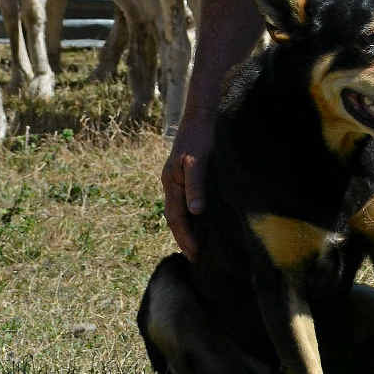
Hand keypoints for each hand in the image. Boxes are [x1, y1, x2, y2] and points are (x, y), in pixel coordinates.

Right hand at [161, 110, 214, 259]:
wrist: (200, 115)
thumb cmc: (200, 137)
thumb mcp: (197, 161)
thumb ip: (195, 185)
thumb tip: (195, 212)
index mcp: (171, 183)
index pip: (176, 218)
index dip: (185, 237)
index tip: (196, 254)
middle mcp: (171, 183)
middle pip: (174, 217)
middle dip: (184, 238)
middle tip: (197, 257)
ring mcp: (176, 178)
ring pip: (179, 209)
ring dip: (187, 227)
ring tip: (198, 244)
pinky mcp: (186, 173)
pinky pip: (185, 199)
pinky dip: (192, 213)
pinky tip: (201, 218)